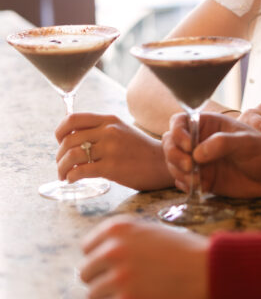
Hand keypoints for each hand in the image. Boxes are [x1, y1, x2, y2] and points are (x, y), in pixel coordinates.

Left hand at [55, 113, 172, 191]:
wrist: (163, 163)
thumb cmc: (140, 150)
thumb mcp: (122, 130)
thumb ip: (101, 130)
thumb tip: (73, 139)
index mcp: (109, 120)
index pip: (73, 119)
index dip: (60, 131)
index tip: (60, 142)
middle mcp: (108, 131)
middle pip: (69, 140)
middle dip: (59, 155)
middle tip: (61, 165)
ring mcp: (110, 149)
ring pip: (72, 156)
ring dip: (62, 168)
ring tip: (64, 176)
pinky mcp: (112, 167)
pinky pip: (81, 171)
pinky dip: (71, 177)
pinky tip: (72, 180)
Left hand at [80, 217, 207, 298]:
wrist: (210, 273)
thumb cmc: (184, 253)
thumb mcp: (150, 231)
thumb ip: (123, 239)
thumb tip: (95, 257)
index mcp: (119, 228)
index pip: (87, 248)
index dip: (102, 259)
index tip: (119, 266)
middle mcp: (113, 250)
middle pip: (86, 273)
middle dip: (104, 280)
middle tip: (129, 285)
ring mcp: (118, 278)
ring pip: (92, 295)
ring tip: (135, 297)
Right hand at [162, 111, 260, 198]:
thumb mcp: (247, 142)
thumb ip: (223, 144)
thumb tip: (197, 153)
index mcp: (209, 125)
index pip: (180, 122)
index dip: (177, 132)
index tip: (188, 146)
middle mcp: (199, 141)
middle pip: (170, 143)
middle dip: (174, 155)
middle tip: (190, 166)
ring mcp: (199, 161)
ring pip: (173, 162)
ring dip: (178, 171)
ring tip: (197, 179)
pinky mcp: (202, 179)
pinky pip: (182, 181)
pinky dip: (185, 185)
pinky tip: (201, 187)